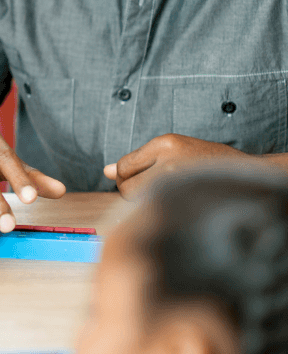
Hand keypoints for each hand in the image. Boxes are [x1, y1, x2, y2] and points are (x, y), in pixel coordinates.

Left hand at [104, 134, 249, 197]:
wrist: (248, 175)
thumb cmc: (207, 163)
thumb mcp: (173, 151)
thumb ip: (139, 160)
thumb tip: (105, 171)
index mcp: (165, 142)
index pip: (123, 166)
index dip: (126, 178)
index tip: (140, 182)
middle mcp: (169, 159)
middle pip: (125, 185)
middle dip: (131, 192)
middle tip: (152, 193)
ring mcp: (178, 179)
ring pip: (138, 200)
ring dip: (144, 203)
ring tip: (165, 198)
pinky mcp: (186, 195)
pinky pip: (154, 209)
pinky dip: (156, 211)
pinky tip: (171, 206)